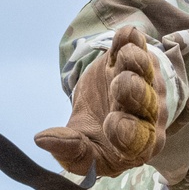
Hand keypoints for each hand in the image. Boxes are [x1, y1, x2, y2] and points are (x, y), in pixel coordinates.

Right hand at [35, 26, 167, 178]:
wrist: (104, 114)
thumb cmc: (96, 141)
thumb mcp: (83, 155)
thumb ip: (68, 152)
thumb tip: (40, 140)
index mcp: (136, 146)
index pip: (137, 139)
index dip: (126, 131)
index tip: (110, 124)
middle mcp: (148, 116)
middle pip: (144, 101)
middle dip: (133, 92)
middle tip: (118, 85)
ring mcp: (145, 86)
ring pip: (145, 72)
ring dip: (135, 62)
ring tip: (125, 57)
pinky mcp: (135, 62)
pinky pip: (138, 47)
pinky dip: (131, 40)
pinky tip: (127, 34)